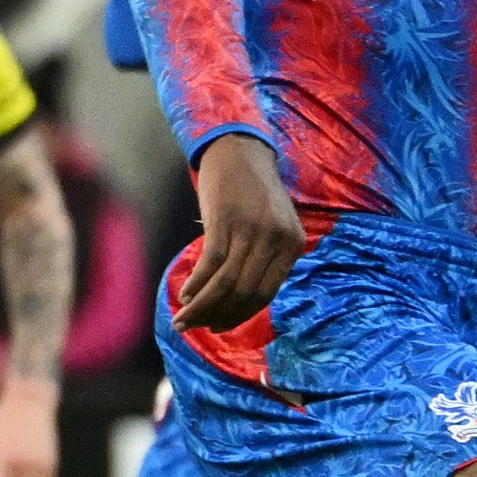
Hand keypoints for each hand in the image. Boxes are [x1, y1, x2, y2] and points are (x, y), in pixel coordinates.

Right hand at [173, 130, 303, 332]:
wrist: (239, 150)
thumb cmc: (254, 191)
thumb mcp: (275, 225)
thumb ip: (267, 258)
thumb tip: (242, 301)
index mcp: (293, 244)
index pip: (266, 294)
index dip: (240, 315)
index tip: (220, 326)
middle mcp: (276, 239)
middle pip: (246, 292)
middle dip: (219, 316)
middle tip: (198, 327)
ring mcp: (251, 230)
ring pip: (226, 283)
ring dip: (203, 306)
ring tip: (183, 319)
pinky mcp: (225, 221)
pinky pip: (210, 264)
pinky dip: (196, 284)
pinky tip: (184, 294)